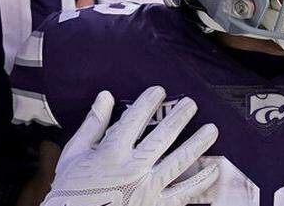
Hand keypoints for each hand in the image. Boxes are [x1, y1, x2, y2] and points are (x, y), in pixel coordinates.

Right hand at [44, 86, 219, 205]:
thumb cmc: (71, 189)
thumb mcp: (74, 153)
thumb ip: (93, 124)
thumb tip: (105, 96)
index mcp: (111, 152)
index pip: (134, 119)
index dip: (148, 102)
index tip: (159, 91)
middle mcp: (132, 168)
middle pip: (162, 137)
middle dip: (179, 117)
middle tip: (191, 103)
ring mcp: (146, 188)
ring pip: (178, 162)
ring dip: (197, 144)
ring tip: (212, 129)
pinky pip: (182, 193)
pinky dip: (200, 181)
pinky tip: (213, 169)